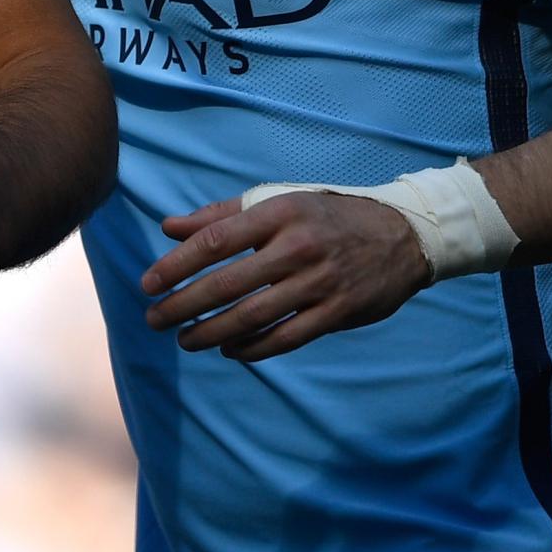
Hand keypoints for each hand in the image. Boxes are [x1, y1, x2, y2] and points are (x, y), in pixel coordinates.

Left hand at [139, 190, 429, 360]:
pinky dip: (254, 348)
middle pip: (227, 284)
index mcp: (279, 213)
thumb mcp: (278, 201)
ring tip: (186, 339)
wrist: (403, 234)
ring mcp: (320, 282)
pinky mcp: (339, 312)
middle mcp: (298, 247)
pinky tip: (230, 350)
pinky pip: (287, 337)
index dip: (176, 265)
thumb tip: (168, 228)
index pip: (214, 241)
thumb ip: (221, 215)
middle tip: (154, 319)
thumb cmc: (327, 215)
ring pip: (254, 316)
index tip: (147, 283)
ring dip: (212, 333)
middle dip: (183, 305)